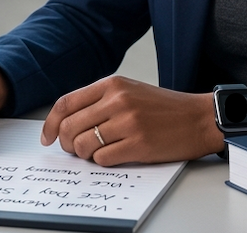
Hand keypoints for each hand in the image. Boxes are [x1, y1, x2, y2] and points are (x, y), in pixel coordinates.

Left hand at [40, 76, 221, 165]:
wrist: (199, 118)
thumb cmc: (164, 108)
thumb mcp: (130, 91)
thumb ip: (100, 101)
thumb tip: (67, 123)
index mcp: (112, 84)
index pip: (66, 103)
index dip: (51, 124)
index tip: (47, 137)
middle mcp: (117, 100)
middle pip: (70, 127)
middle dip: (66, 143)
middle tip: (75, 149)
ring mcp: (128, 122)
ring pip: (84, 145)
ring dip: (84, 154)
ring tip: (96, 153)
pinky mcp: (139, 144)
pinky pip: (103, 159)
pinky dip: (102, 162)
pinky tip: (114, 156)